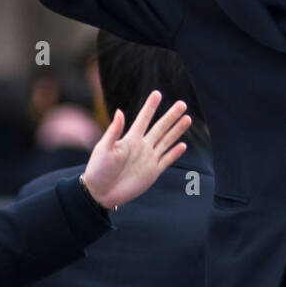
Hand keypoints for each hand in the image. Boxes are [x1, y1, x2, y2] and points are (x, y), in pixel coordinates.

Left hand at [81, 90, 190, 208]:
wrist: (100, 193)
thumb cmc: (98, 170)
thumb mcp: (104, 149)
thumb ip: (114, 131)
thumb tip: (120, 111)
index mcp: (130, 139)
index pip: (143, 119)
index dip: (150, 107)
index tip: (157, 93)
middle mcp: (142, 147)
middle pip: (160, 128)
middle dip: (171, 116)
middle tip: (182, 104)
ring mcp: (149, 159)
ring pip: (167, 141)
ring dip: (177, 130)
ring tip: (188, 119)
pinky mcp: (153, 172)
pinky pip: (167, 160)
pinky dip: (175, 153)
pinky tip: (183, 145)